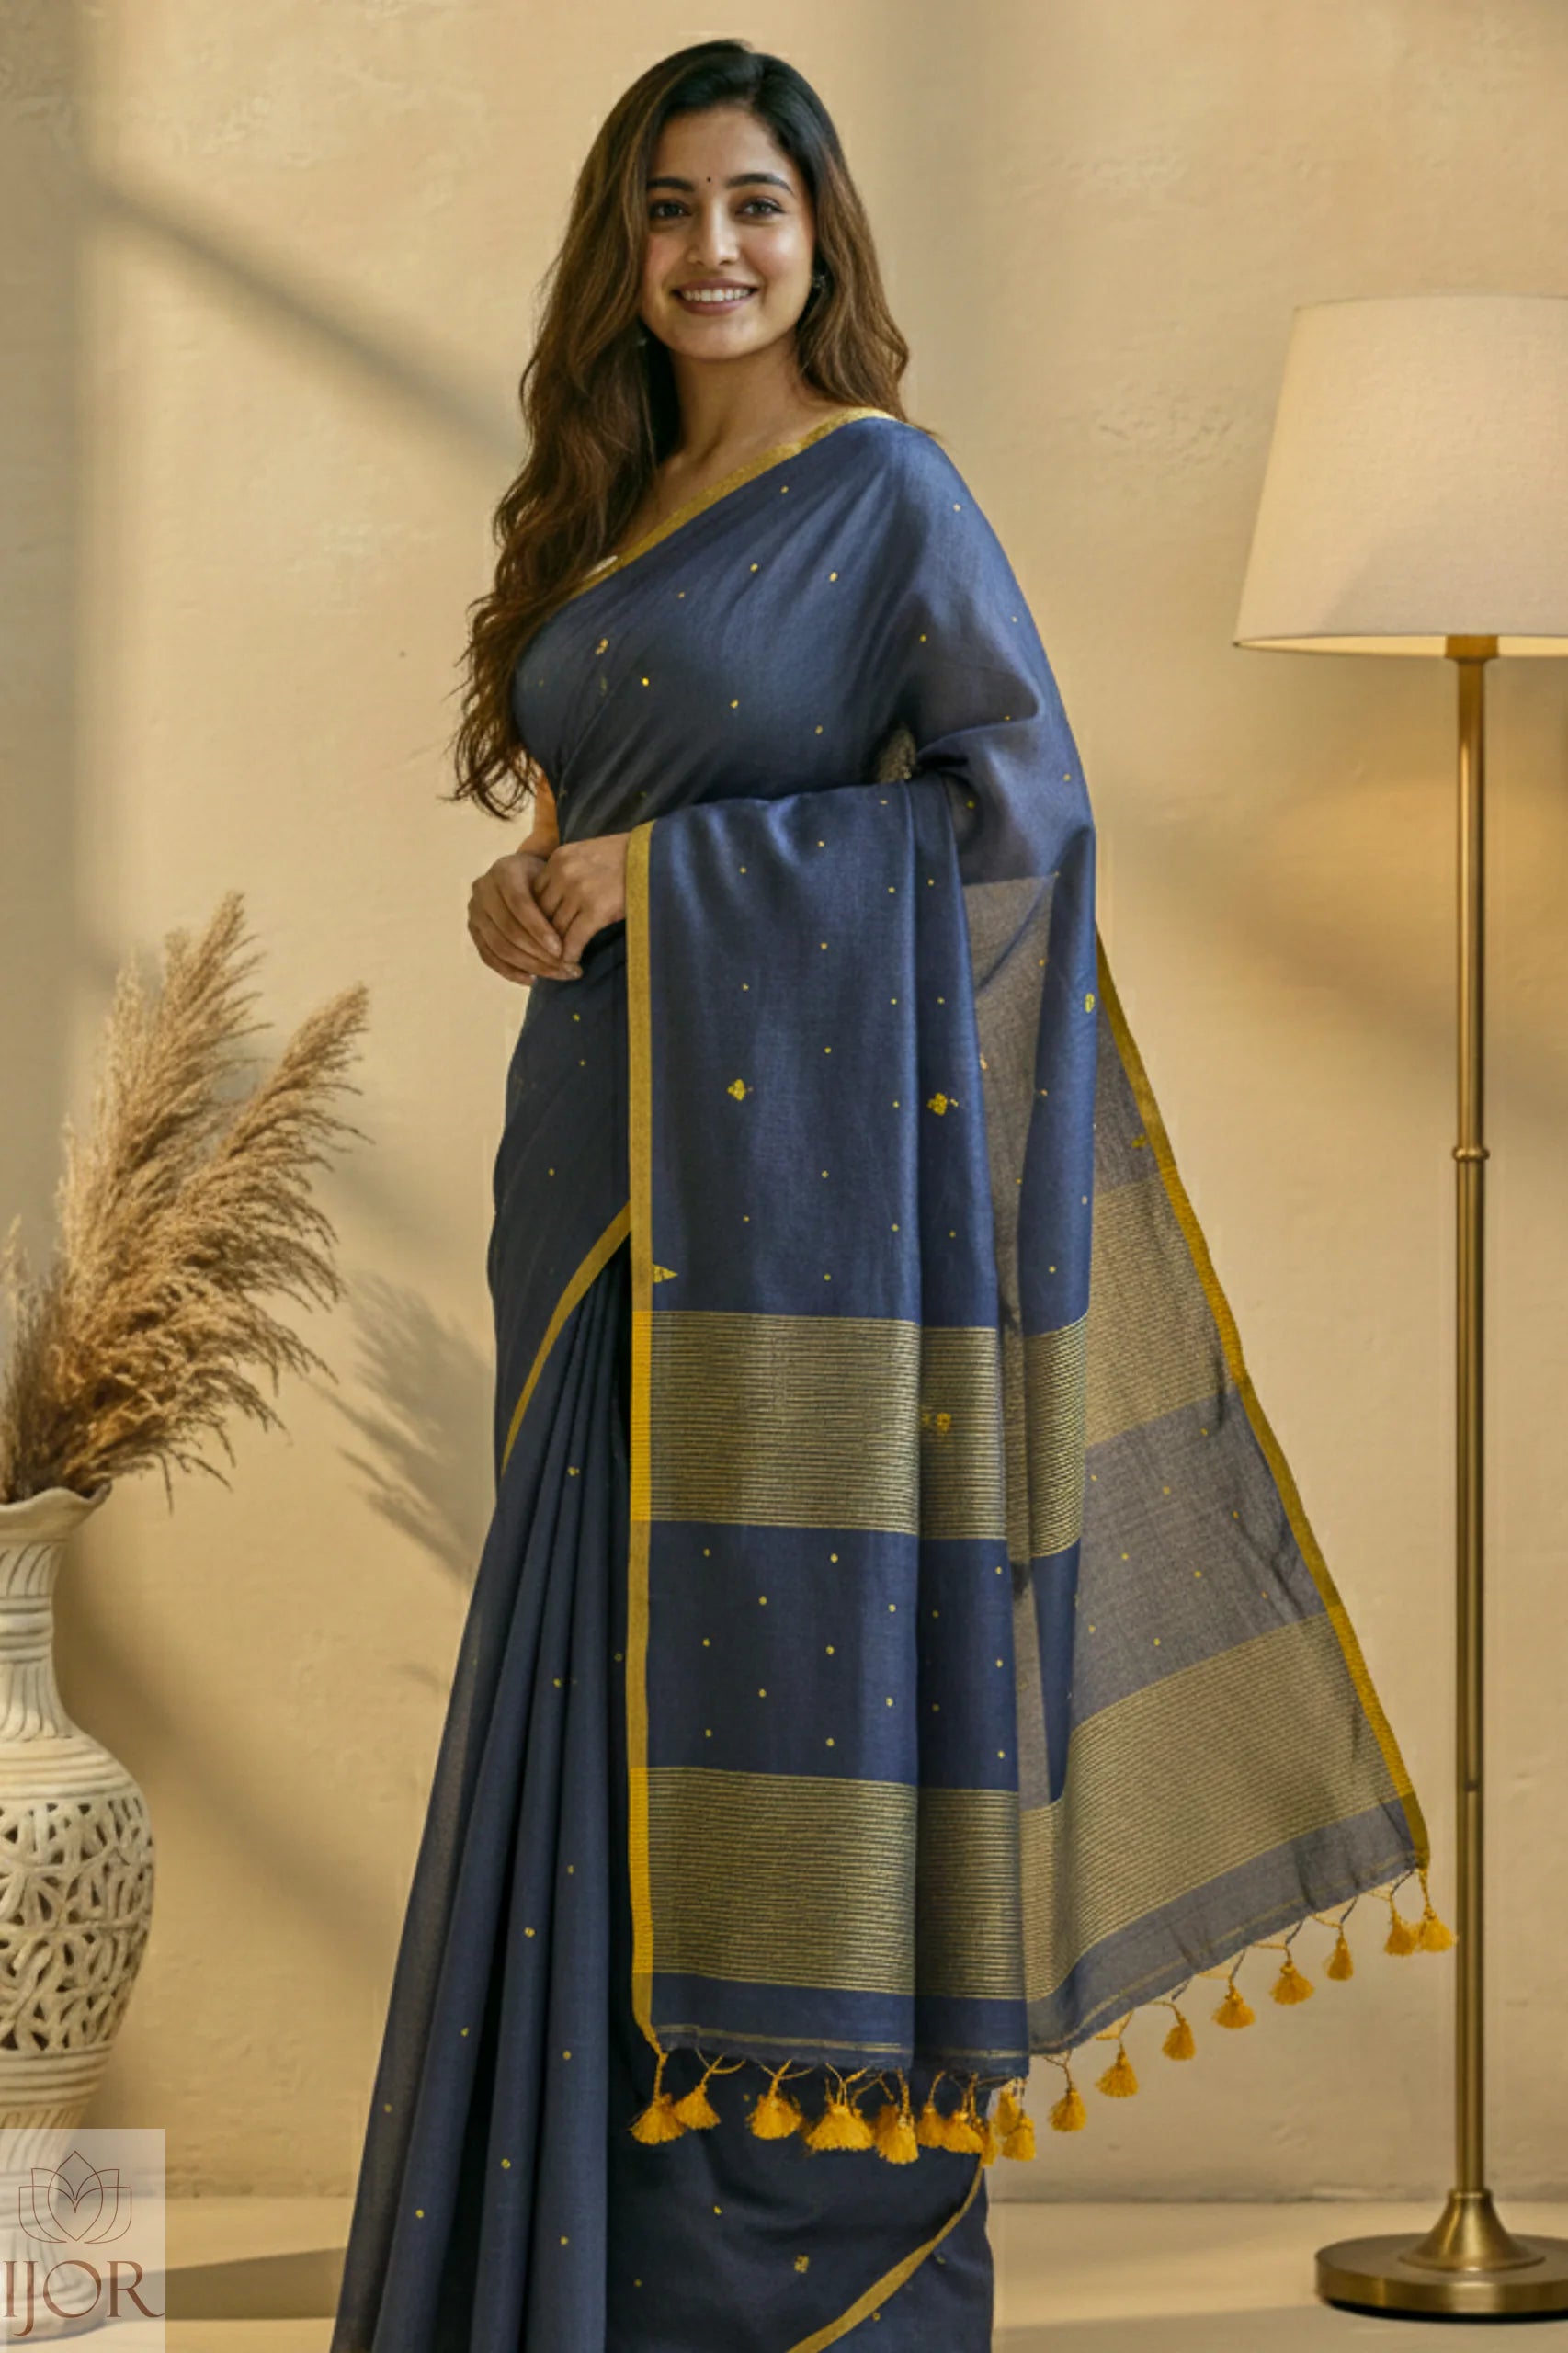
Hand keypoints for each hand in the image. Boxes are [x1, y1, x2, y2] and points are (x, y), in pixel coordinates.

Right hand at [468, 848, 581, 986]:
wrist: (523, 874)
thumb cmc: (545, 878)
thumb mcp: (554, 879)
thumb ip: (558, 901)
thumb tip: (573, 940)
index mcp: (504, 871)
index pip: (519, 904)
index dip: (539, 929)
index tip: (561, 950)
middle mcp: (483, 889)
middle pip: (509, 930)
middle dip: (538, 954)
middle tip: (565, 969)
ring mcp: (475, 911)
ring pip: (499, 947)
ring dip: (529, 966)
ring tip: (556, 975)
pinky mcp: (474, 931)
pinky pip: (489, 957)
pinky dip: (511, 972)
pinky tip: (533, 979)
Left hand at [533, 832, 631, 970]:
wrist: (657, 856)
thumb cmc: (627, 858)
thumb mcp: (589, 855)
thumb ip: (568, 873)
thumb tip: (555, 904)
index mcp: (559, 858)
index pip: (535, 894)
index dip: (537, 917)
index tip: (543, 933)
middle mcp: (563, 872)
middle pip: (541, 913)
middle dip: (544, 936)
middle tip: (547, 953)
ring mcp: (579, 890)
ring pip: (555, 929)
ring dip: (557, 949)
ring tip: (560, 962)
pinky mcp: (596, 909)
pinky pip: (574, 939)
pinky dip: (571, 954)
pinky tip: (574, 962)